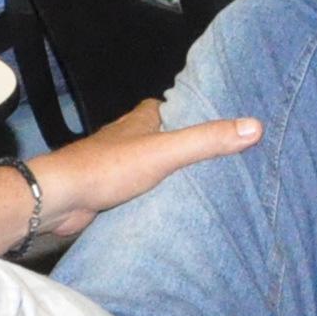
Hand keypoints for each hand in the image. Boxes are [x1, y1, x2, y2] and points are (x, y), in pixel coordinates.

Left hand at [20, 102, 260, 243]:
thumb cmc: (109, 167)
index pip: (183, 109)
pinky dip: (160, 194)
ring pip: (158, 164)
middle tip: (228, 161)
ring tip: (210, 185)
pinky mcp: (113, 187)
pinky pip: (145, 188)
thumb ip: (207, 140)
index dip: (205, 116)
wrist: (60, 199)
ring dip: (176, 174)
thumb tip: (256, 126)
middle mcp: (133, 135)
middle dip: (194, 148)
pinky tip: (176, 206)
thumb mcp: (166, 151)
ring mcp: (122, 162)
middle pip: (172, 137)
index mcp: (145, 116)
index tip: (232, 127)